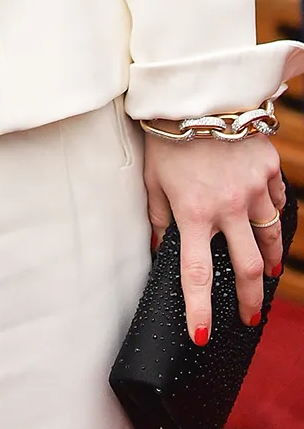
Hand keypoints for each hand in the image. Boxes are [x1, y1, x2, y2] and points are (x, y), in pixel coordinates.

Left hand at [145, 130, 286, 340]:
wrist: (195, 91)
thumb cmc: (165, 135)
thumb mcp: (152, 179)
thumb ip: (158, 218)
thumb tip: (161, 252)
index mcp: (193, 213)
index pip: (197, 275)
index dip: (200, 310)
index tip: (201, 337)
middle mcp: (228, 206)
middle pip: (248, 268)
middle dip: (251, 300)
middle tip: (250, 317)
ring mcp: (254, 188)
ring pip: (270, 237)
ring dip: (268, 261)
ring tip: (265, 275)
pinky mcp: (268, 168)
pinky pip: (276, 199)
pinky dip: (272, 212)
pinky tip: (267, 220)